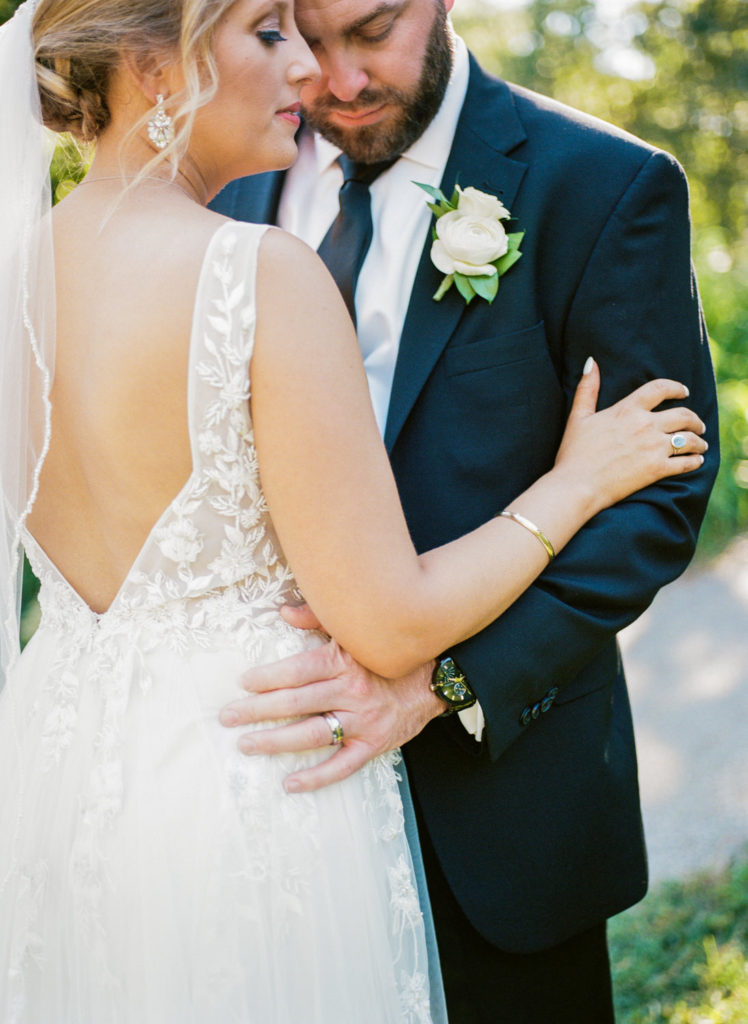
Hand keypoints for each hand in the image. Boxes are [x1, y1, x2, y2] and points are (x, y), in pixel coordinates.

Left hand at [219, 605, 442, 792]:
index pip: (299, 671)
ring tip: (246, 744)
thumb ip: (318, 619)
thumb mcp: (355, 630)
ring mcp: (363, 722)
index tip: (244, 682)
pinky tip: (290, 782)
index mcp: (345, 661)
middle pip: (297, 704)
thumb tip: (282, 612)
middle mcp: (353, 692)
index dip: (269, 678)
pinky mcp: (373, 745)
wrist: (434, 677)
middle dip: (258, 711)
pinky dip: (316, 777)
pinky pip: (342, 766)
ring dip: (276, 742)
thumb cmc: (385, 651)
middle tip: (228, 716)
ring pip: (313, 735)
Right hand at [555, 358, 707, 514]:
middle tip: (698, 424)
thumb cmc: (574, 453)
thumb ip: (587, 388)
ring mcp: (653, 448)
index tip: (684, 392)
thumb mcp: (578, 417)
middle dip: (695, 419)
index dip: (676, 388)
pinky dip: (695, 461)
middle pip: (683, 415)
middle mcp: (645, 425)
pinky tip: (697, 461)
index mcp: (627, 410)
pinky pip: (686, 462)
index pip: (660, 389)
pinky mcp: (657, 470)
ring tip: (701, 444)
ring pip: (689, 439)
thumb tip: (590, 362)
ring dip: (699, 440)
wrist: (576, 486)